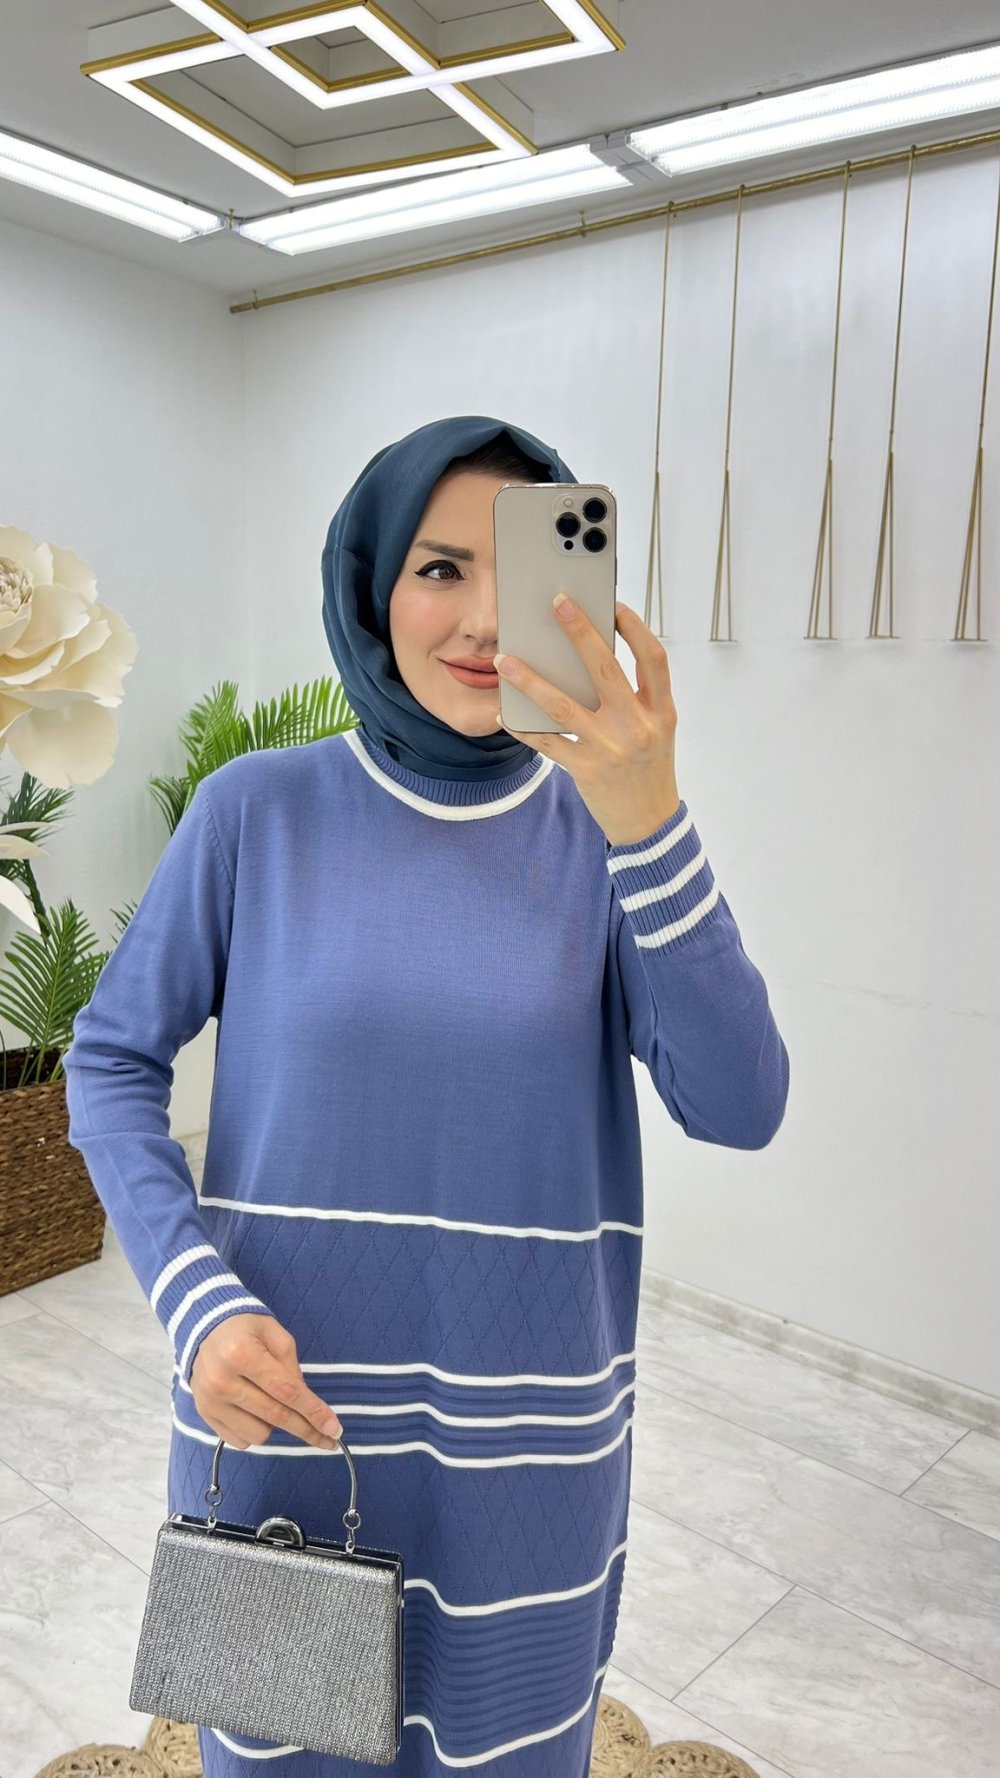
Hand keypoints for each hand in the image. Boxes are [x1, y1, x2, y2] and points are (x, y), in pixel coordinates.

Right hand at [190, 1313, 342, 1451]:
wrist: (206, 1329)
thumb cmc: (247, 1329)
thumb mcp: (276, 1335)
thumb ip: (292, 1369)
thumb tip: (306, 1407)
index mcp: (241, 1354)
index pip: (285, 1391)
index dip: (313, 1411)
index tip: (334, 1429)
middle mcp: (222, 1381)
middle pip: (275, 1416)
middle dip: (306, 1430)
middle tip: (328, 1440)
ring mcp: (209, 1401)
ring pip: (258, 1435)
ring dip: (274, 1424)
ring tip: (270, 1400)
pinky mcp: (204, 1414)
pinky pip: (240, 1440)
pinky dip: (254, 1430)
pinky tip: (253, 1409)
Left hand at [495, 597, 681, 846]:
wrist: (649, 823)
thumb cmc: (649, 767)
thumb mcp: (656, 729)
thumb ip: (634, 696)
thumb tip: (589, 655)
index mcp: (661, 712)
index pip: (654, 660)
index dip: (636, 629)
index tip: (614, 605)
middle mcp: (638, 727)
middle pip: (606, 670)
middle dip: (581, 633)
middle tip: (558, 603)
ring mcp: (611, 749)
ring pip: (563, 706)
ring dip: (530, 680)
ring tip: (504, 661)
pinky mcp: (586, 770)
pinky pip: (546, 742)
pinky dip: (522, 727)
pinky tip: (502, 714)